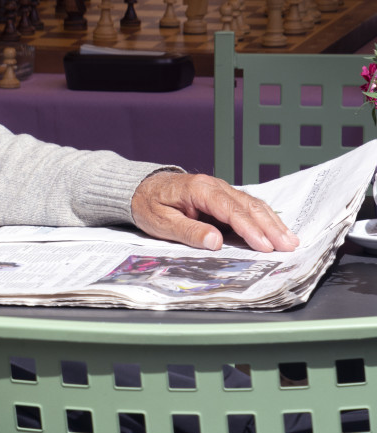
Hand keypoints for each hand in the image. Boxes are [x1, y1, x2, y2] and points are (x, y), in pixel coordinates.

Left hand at [131, 171, 299, 252]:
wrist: (141, 189)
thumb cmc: (149, 205)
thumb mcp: (161, 222)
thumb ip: (188, 231)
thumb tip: (216, 242)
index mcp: (198, 189)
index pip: (230, 210)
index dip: (249, 229)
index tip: (265, 246)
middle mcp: (214, 186)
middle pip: (248, 206)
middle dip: (270, 227)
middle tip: (288, 246)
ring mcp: (220, 190)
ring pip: (252, 205)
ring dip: (272, 223)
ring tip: (290, 240)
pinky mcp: (222, 198)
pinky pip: (247, 207)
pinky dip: (264, 219)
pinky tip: (276, 230)